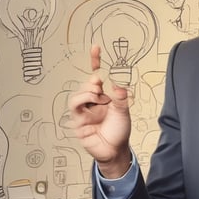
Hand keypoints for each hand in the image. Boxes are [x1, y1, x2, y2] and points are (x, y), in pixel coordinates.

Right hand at [69, 45, 132, 177]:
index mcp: (104, 97)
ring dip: (87, 91)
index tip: (95, 48)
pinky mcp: (78, 121)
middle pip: (86, 84)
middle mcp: (93, 102)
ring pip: (77, 95)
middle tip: (100, 84)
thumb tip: (118, 85)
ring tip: (98, 95)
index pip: (97, 75)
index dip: (95, 61)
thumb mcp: (124, 112)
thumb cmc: (119, 132)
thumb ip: (121, 99)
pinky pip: (75, 108)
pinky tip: (92, 102)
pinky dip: (82, 101)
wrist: (115, 150)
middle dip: (93, 81)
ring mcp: (84, 112)